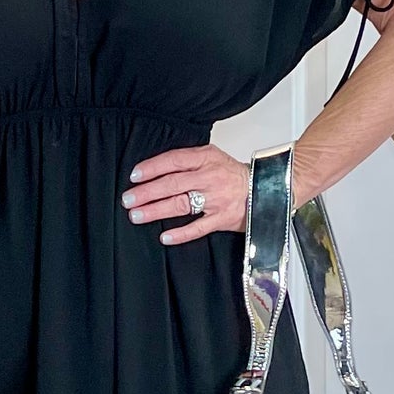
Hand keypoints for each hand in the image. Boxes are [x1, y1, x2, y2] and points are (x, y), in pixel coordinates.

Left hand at [119, 142, 250, 244]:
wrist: (266, 188)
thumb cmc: (233, 175)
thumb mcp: (213, 157)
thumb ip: (188, 161)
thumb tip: (156, 168)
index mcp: (206, 158)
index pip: (173, 160)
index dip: (151, 168)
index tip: (134, 176)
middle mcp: (210, 177)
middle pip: (172, 184)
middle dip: (146, 192)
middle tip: (128, 199)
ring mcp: (216, 199)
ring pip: (180, 204)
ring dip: (155, 210)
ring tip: (137, 215)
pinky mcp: (222, 219)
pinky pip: (198, 228)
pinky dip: (180, 233)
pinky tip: (165, 237)